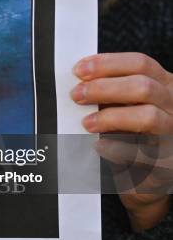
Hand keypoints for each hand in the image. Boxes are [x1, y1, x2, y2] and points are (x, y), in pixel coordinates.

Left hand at [71, 52, 172, 231]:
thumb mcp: (125, 106)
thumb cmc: (133, 135)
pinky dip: (117, 148)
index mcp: (164, 85)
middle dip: (104, 88)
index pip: (140, 64)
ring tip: (87, 123)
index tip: (79, 70)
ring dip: (111, 117)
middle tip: (76, 96)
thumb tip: (79, 82)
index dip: (108, 64)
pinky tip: (99, 146)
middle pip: (143, 86)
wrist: (148, 176)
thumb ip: (110, 93)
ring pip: (148, 116)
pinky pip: (144, 152)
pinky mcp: (168, 161)